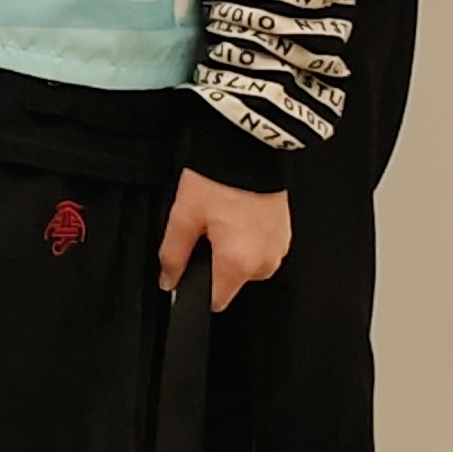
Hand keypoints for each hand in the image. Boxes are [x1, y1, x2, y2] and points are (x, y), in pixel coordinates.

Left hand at [160, 169, 293, 305]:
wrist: (249, 150)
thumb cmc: (218, 180)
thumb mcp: (184, 216)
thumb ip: (173, 255)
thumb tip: (168, 280)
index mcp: (239, 263)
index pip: (216, 301)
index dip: (195, 291)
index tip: (185, 273)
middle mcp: (265, 263)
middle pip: (230, 281)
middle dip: (213, 264)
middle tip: (203, 231)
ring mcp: (279, 250)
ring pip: (245, 265)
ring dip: (231, 251)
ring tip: (221, 219)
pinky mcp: (285, 236)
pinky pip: (259, 249)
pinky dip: (246, 239)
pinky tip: (236, 216)